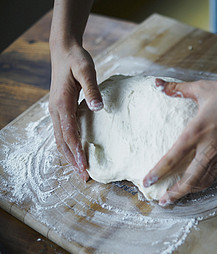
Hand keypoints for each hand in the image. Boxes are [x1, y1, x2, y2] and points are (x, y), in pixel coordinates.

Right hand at [48, 43, 102, 180]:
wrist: (64, 51)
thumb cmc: (77, 60)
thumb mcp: (86, 70)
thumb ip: (92, 89)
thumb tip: (98, 108)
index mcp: (62, 103)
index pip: (69, 132)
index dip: (77, 151)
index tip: (84, 166)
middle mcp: (56, 110)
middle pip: (62, 142)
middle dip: (73, 161)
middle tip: (84, 178)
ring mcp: (56, 111)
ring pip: (61, 139)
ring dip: (70, 156)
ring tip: (80, 172)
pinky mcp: (60, 110)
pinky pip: (63, 133)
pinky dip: (69, 146)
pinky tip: (77, 153)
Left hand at [143, 77, 216, 205]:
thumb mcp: (203, 88)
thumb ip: (178, 89)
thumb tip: (157, 84)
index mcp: (196, 131)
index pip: (172, 157)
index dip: (158, 172)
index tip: (146, 182)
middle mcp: (208, 147)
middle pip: (189, 179)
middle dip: (175, 193)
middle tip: (163, 201)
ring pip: (204, 181)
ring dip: (189, 192)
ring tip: (177, 196)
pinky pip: (216, 175)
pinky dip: (204, 184)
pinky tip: (198, 185)